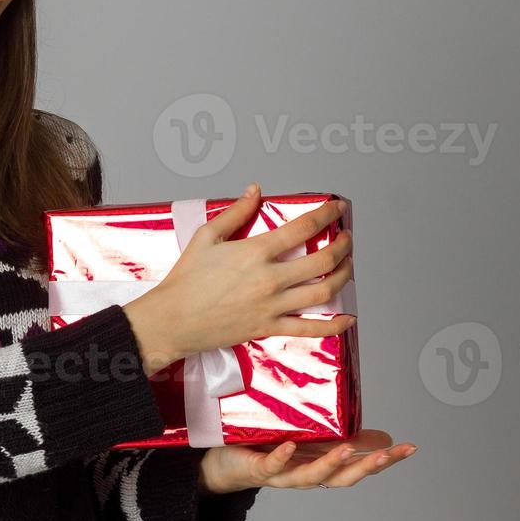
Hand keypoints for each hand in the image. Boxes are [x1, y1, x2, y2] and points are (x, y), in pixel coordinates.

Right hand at [123, 184, 355, 374]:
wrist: (172, 320)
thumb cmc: (185, 280)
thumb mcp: (206, 237)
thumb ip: (235, 212)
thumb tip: (255, 191)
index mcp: (255, 252)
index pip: (302, 228)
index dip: (326, 215)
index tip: (337, 209)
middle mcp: (269, 279)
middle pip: (322, 260)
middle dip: (342, 246)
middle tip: (346, 239)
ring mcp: (272, 305)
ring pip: (323, 291)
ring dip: (343, 277)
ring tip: (347, 267)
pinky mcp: (268, 328)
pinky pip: (308, 329)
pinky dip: (332, 326)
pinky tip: (347, 319)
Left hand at [197, 429, 416, 493]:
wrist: (225, 468)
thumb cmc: (271, 451)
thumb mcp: (311, 442)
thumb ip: (343, 438)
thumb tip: (381, 435)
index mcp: (321, 466)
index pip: (360, 466)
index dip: (386, 460)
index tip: (410, 448)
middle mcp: (306, 475)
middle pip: (342, 477)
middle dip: (367, 466)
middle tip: (389, 453)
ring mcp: (283, 475)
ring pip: (311, 476)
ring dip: (330, 464)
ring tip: (347, 449)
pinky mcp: (259, 469)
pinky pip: (272, 465)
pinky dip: (282, 457)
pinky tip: (290, 446)